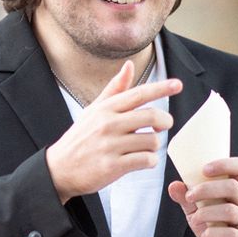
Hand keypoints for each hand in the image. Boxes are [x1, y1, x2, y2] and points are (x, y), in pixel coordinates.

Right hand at [43, 60, 181, 202]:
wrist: (59, 170)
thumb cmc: (79, 139)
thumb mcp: (93, 111)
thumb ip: (114, 89)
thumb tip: (129, 66)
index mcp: (105, 109)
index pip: (138, 94)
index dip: (161, 88)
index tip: (178, 85)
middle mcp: (108, 124)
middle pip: (151, 117)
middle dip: (164, 121)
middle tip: (162, 126)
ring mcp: (110, 146)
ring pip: (152, 141)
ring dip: (154, 146)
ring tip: (145, 148)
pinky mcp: (112, 166)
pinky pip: (146, 160)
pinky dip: (149, 161)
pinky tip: (141, 161)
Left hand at [168, 156, 237, 236]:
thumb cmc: (217, 228)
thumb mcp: (198, 211)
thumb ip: (187, 199)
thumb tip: (173, 185)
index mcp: (237, 191)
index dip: (225, 164)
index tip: (204, 169)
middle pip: (233, 187)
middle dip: (207, 189)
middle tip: (190, 196)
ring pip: (231, 210)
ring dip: (207, 212)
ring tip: (194, 219)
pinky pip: (230, 234)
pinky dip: (213, 233)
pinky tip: (204, 235)